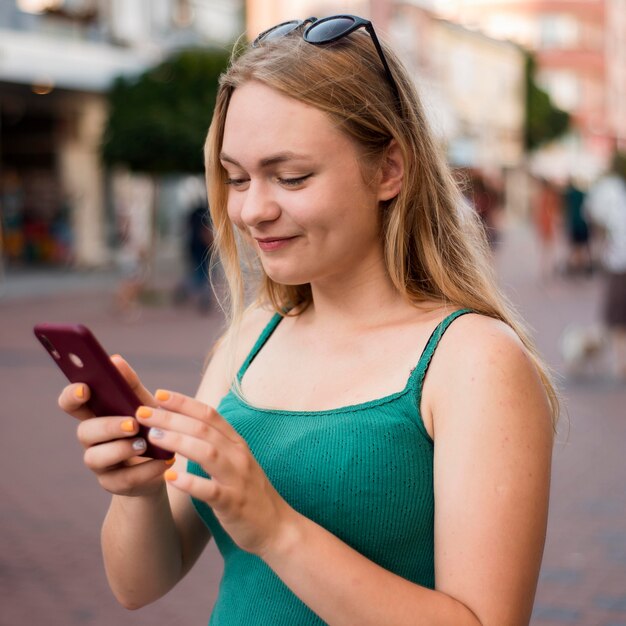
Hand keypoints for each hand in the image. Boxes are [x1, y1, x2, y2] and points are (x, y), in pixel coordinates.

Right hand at [57, 355, 173, 496]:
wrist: (162, 464)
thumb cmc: (150, 426)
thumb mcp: (145, 404)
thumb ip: (130, 385)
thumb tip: (115, 360)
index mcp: (96, 414)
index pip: (71, 403)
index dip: (72, 396)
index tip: (85, 389)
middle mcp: (92, 439)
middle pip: (84, 431)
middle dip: (107, 426)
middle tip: (132, 424)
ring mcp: (100, 464)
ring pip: (96, 458)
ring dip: (121, 449)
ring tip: (145, 444)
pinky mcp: (114, 484)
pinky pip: (124, 479)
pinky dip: (146, 470)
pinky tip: (164, 461)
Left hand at [136, 390, 296, 555]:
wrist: (277, 527)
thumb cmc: (250, 493)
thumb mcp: (235, 462)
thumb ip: (214, 445)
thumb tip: (183, 429)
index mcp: (236, 444)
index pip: (209, 414)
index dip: (184, 402)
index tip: (158, 394)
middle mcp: (238, 455)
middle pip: (203, 429)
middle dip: (171, 418)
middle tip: (143, 412)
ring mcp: (237, 479)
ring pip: (207, 452)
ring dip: (178, 442)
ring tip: (152, 437)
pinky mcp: (234, 503)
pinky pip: (211, 490)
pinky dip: (190, 483)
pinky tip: (169, 478)